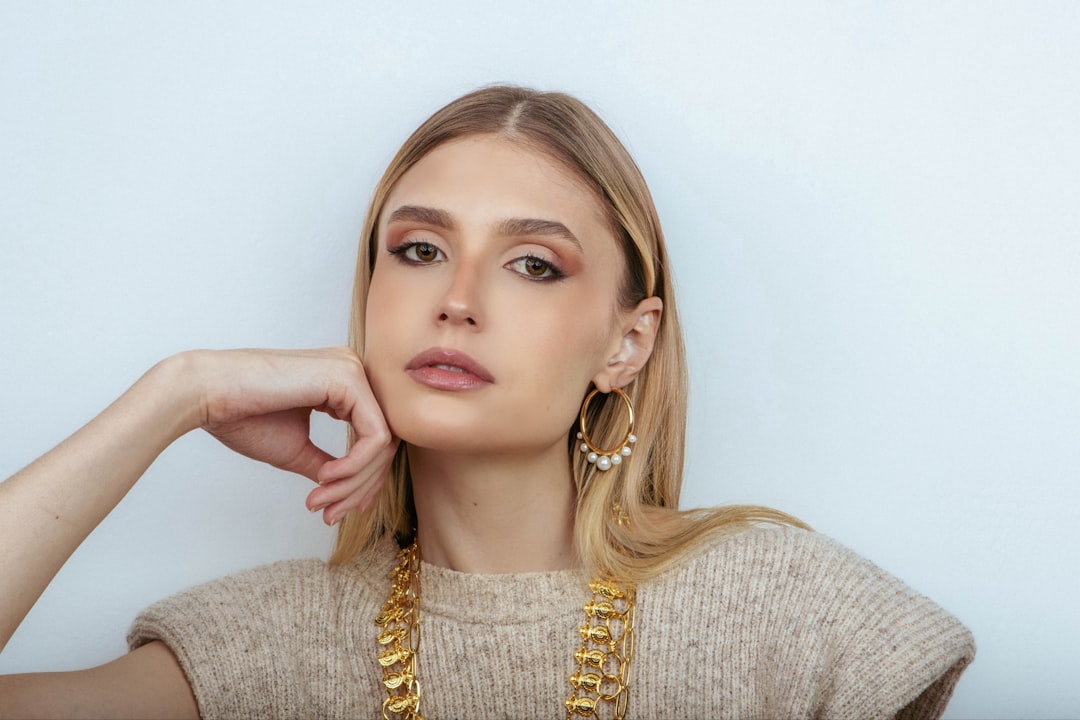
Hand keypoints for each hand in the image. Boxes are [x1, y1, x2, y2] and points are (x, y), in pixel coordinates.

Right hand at [191, 347, 396, 524]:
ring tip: (322, 501)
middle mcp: (354, 372)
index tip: (338, 510)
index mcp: (344, 384)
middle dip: (361, 486)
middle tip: (331, 514)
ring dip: (355, 482)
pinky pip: (374, 436)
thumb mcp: (297, 449)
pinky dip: (354, 466)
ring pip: (383, 442)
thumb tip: (353, 493)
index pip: (375, 437)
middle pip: (385, 441)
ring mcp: (354, 371)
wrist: (207, 395)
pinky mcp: (348, 378)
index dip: (363, 480)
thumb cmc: (243, 416)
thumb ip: (330, 466)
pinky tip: (324, 478)